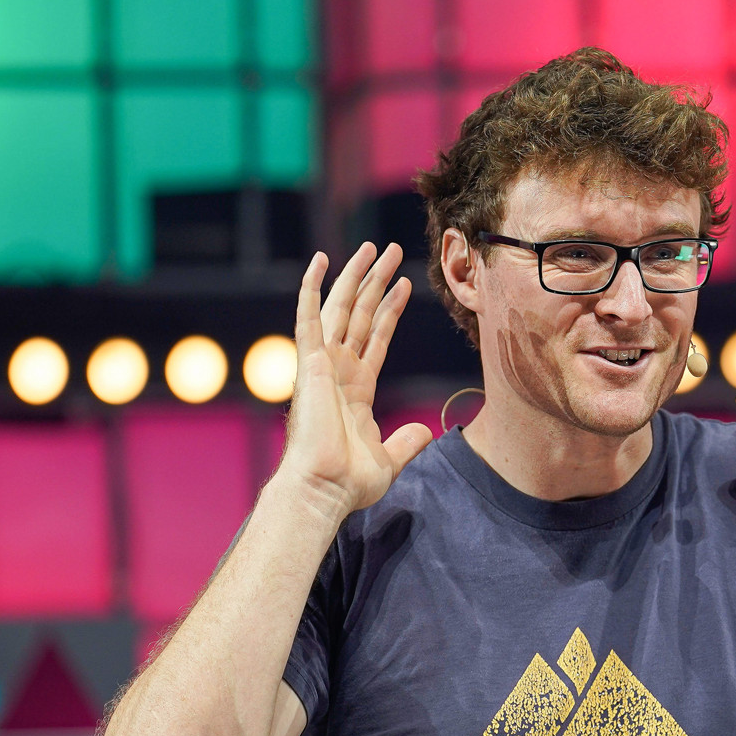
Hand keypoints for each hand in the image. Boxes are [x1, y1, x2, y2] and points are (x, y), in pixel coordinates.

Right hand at [275, 243, 433, 518]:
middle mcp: (338, 371)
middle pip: (360, 314)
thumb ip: (406, 442)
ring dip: (357, 276)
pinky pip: (309, 318)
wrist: (323, 489)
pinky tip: (320, 260)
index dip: (389, 311)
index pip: (375, 338)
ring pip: (341, 308)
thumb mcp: (388, 459)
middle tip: (392, 250)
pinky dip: (311, 287)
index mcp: (355, 390)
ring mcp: (322, 365)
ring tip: (373, 247)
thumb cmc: (348, 482)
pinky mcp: (308, 363)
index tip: (404, 285)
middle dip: (376, 282)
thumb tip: (426, 432)